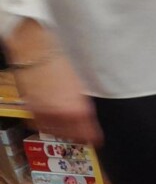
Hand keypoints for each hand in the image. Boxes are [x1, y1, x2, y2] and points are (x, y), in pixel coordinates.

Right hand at [6, 21, 100, 144]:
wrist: (34, 45)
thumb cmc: (58, 57)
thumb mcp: (81, 81)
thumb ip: (85, 100)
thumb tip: (91, 112)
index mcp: (78, 109)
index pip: (89, 132)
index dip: (94, 136)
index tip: (97, 138)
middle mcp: (61, 113)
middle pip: (72, 135)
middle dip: (79, 135)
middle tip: (83, 135)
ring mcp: (44, 111)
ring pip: (56, 131)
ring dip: (63, 132)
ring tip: (68, 130)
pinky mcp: (30, 106)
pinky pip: (40, 123)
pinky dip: (47, 125)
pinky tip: (51, 122)